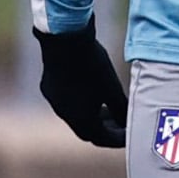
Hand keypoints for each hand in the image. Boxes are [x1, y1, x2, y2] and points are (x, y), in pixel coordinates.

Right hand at [36, 24, 126, 148]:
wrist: (64, 38)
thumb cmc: (93, 65)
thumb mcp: (113, 89)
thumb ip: (121, 110)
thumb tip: (128, 123)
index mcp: (80, 119)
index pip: (102, 138)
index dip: (118, 139)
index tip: (130, 133)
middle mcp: (64, 114)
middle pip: (87, 130)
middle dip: (105, 129)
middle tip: (120, 123)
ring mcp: (54, 101)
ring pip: (75, 116)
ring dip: (91, 116)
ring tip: (106, 107)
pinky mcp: (49, 87)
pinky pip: (66, 102)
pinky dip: (80, 103)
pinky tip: (88, 91)